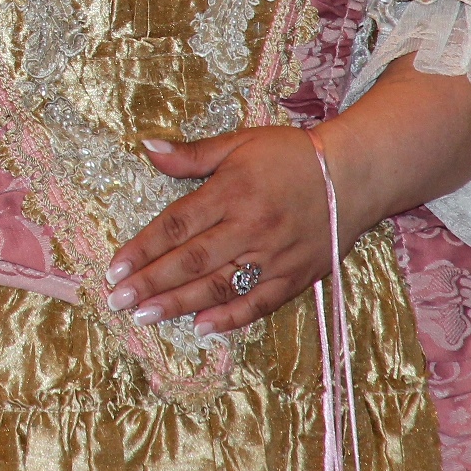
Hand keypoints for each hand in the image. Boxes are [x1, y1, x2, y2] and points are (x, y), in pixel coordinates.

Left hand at [101, 126, 351, 335]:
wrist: (356, 174)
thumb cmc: (292, 155)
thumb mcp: (240, 143)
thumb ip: (192, 154)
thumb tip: (147, 147)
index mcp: (232, 192)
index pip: (176, 226)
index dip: (143, 249)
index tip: (114, 268)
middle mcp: (250, 227)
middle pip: (192, 261)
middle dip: (151, 283)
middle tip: (117, 301)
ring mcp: (274, 255)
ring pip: (220, 286)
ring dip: (180, 303)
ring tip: (145, 316)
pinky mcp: (296, 275)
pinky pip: (259, 302)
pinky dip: (230, 317)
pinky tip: (200, 327)